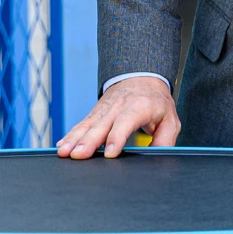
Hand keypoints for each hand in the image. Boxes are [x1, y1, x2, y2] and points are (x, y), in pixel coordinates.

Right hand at [56, 76, 178, 158]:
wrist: (141, 76)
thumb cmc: (156, 102)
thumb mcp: (170, 119)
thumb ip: (165, 140)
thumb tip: (156, 157)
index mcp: (139, 106)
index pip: (126, 121)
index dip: (116, 137)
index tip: (109, 153)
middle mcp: (118, 106)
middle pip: (101, 125)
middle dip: (88, 141)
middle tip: (78, 155)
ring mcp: (104, 108)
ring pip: (88, 124)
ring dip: (74, 138)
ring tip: (64, 152)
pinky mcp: (96, 112)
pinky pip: (82, 124)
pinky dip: (71, 135)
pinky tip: (61, 146)